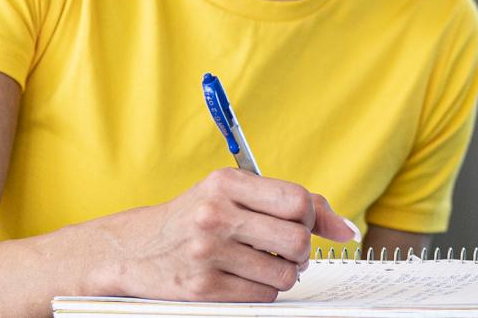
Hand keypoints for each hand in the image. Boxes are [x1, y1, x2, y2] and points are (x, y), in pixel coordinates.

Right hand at [80, 167, 359, 301]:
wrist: (134, 248)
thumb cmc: (195, 217)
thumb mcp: (235, 194)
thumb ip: (291, 203)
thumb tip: (344, 230)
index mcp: (226, 183)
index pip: (298, 201)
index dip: (314, 217)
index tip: (310, 226)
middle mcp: (215, 215)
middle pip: (297, 240)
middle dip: (301, 250)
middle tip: (288, 249)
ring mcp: (207, 253)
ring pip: (285, 272)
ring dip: (284, 272)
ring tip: (264, 263)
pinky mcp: (202, 287)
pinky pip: (264, 294)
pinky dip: (264, 289)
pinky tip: (245, 277)